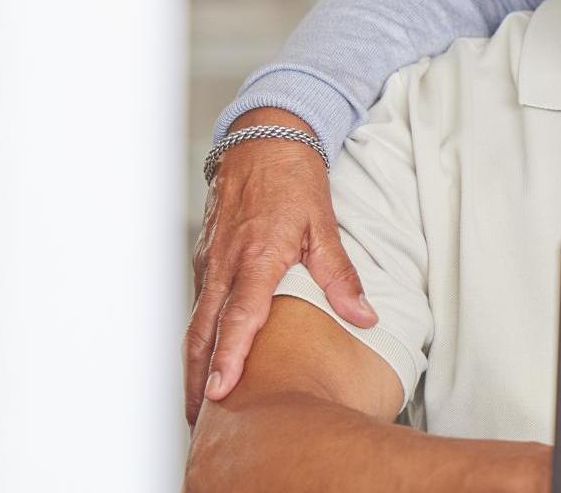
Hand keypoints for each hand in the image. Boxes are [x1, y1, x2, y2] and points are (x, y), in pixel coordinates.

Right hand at [186, 109, 375, 423]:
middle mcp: (225, 264)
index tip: (221, 390)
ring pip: (197, 322)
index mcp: (257, 257)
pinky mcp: (205, 261)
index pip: (240, 316)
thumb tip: (365, 317)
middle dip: (200, 378)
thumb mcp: (324, 224)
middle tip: (201, 419)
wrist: (262, 141)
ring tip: (200, 403)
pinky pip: (199, 306)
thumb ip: (341, 275)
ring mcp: (210, 263)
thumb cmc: (294, 181)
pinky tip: (204, 359)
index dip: (230, 356)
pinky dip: (198, 337)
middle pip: (205, 332)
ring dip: (195, 363)